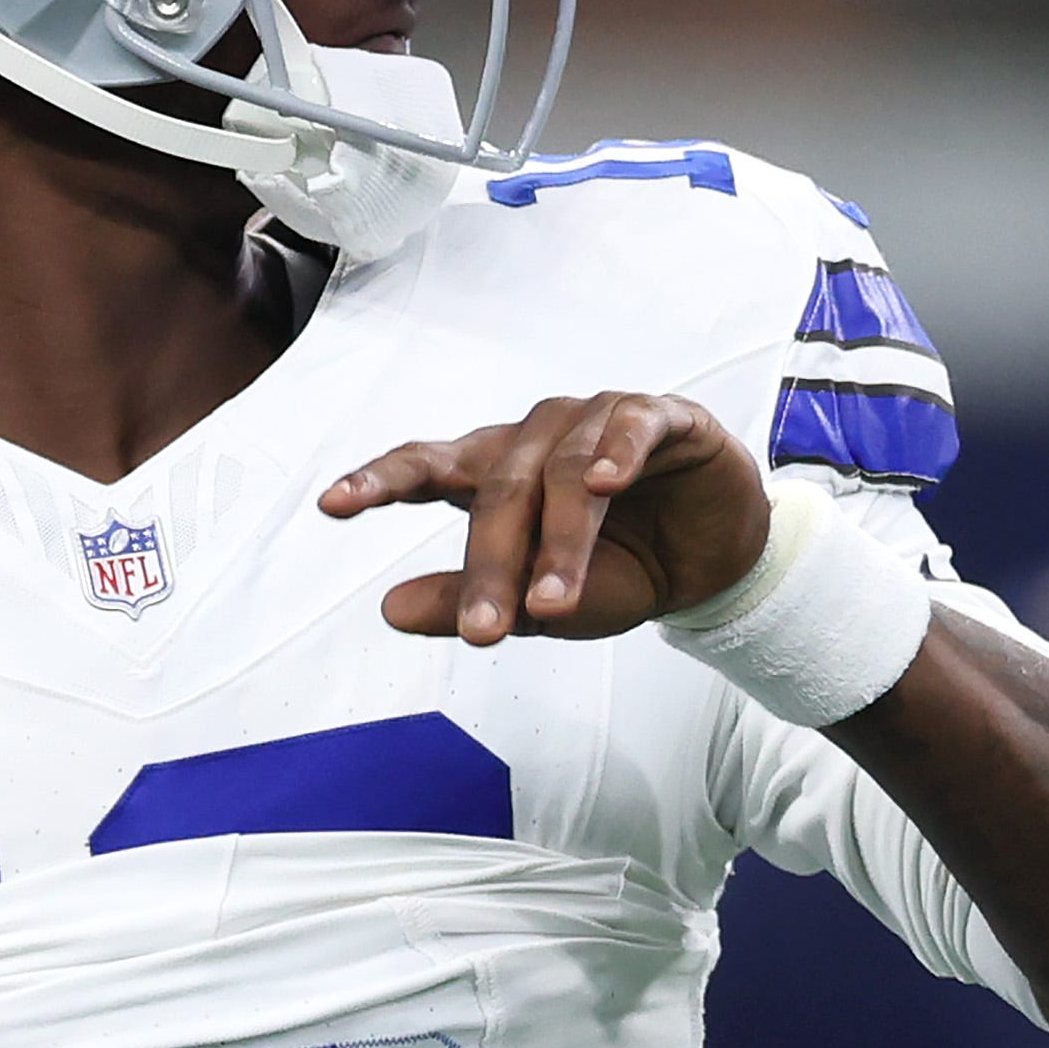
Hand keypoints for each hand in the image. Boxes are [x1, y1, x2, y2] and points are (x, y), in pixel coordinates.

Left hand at [321, 392, 767, 644]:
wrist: (716, 563)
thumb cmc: (619, 571)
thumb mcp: (541, 604)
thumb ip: (470, 601)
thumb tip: (390, 610)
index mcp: (495, 471)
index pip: (424, 467)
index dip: (378, 481)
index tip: (332, 506)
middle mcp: (536, 436)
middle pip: (498, 490)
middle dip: (491, 566)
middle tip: (485, 630)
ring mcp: (597, 419)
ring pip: (565, 473)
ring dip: (560, 543)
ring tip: (555, 604)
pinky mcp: (661, 417)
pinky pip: (629, 426)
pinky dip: (616, 452)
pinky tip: (606, 484)